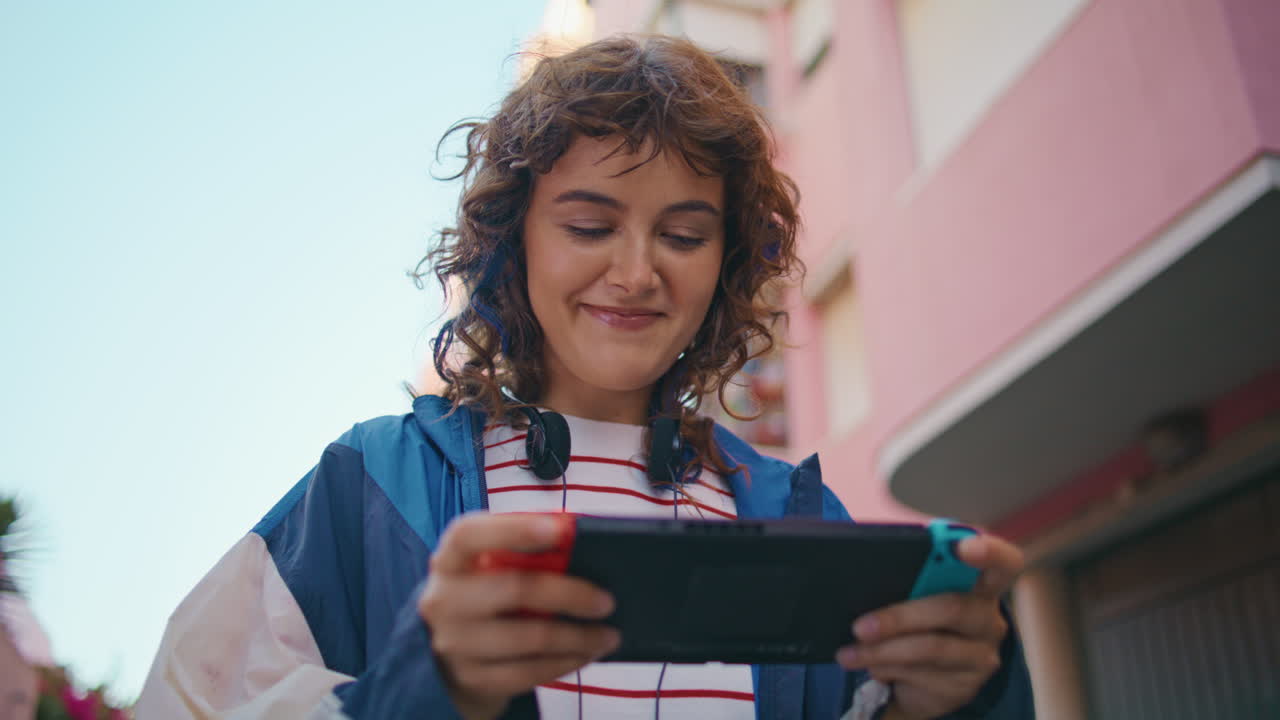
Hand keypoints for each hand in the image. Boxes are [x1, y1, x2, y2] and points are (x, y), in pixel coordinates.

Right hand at [419, 512, 620, 719]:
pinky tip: (587, 654)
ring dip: (579, 637)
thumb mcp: (487, 568)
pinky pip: (531, 672)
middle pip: (515, 589)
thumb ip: (521, 553)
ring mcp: (456, 644)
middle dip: (570, 594)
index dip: (514, 529)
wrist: (449, 655)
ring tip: (609, 634)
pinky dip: (567, 662)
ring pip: (531, 638)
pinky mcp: (474, 678)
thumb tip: (578, 542)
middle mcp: (445, 600)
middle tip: (607, 601)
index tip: (561, 528)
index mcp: (450, 560)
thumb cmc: (484, 594)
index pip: (470, 535)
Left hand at [835, 534, 1024, 718]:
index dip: (989, 552)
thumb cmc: (915, 618)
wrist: (920, 678)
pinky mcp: (964, 686)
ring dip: (882, 651)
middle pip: (952, 608)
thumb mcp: (914, 593)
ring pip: (931, 648)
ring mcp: (980, 655)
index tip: (962, 547)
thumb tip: (871, 560)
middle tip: (860, 627)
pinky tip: (872, 667)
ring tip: (850, 654)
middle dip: (900, 617)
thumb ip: (909, 574)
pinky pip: (920, 675)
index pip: (1004, 562)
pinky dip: (886, 669)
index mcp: (981, 582)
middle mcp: (988, 618)